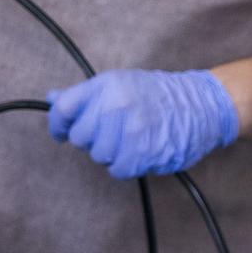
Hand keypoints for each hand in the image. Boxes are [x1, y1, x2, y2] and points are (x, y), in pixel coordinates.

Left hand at [45, 69, 239, 179]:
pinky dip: (125, 166)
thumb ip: (84, 95)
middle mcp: (115, 104)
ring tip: (129, 140)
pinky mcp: (142, 152)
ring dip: (110, 153)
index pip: (64, 108)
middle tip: (111, 132)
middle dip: (91, 139)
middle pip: (79, 137)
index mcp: (106, 85)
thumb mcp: (119, 84)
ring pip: (98, 155)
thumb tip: (51, 99)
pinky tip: (138, 152)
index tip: (62, 132)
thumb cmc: (156, 95)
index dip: (58, 124)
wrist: (200, 104)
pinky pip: (116, 169)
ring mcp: (129, 129)